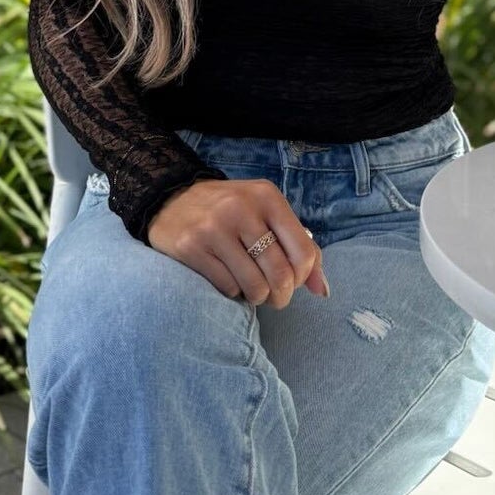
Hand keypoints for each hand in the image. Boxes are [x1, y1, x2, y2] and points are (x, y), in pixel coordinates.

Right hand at [148, 178, 329, 305]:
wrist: (171, 198)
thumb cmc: (230, 210)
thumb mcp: (267, 213)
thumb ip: (299, 246)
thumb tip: (323, 290)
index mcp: (267, 197)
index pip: (304, 252)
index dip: (302, 278)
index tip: (292, 281)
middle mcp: (241, 209)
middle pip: (280, 274)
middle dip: (281, 296)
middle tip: (274, 297)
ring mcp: (214, 228)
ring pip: (254, 287)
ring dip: (257, 298)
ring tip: (251, 289)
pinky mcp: (191, 247)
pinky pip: (227, 288)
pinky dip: (233, 292)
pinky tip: (228, 279)